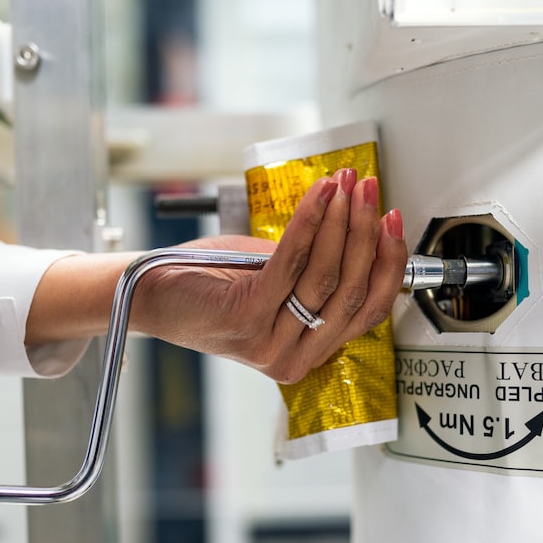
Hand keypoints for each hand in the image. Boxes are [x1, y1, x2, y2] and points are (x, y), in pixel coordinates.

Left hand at [134, 169, 407, 382]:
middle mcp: (293, 358)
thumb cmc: (210, 283)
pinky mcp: (245, 319)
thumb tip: (360, 225)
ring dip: (340, 221)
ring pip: (325, 277)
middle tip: (368, 189)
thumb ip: (317, 268)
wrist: (150, 293)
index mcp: (308, 352)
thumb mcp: (277, 278)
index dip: (387, 262)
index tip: (392, 220)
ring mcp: (269, 344)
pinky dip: (309, 223)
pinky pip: (291, 263)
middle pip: (352, 291)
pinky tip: (318, 196)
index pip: (369, 311)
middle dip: (366, 231)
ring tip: (344, 184)